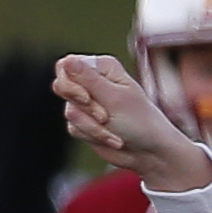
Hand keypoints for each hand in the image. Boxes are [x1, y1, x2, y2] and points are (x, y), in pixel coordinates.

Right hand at [52, 54, 211, 193]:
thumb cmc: (140, 122)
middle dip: (83, 108)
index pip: (67, 65)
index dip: (70, 82)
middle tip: (103, 117)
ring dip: (92, 127)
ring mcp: (88, 103)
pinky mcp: (84, 122)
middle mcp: (93, 83)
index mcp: (103, 68)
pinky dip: (93, 135)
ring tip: (114, 132)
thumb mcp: (114, 98)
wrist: (149, 152)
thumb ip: (87, 79)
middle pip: (62, 87)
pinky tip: (112, 138)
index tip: (86, 98)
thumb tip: (66, 59)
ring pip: (69, 112)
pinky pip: (74, 127)